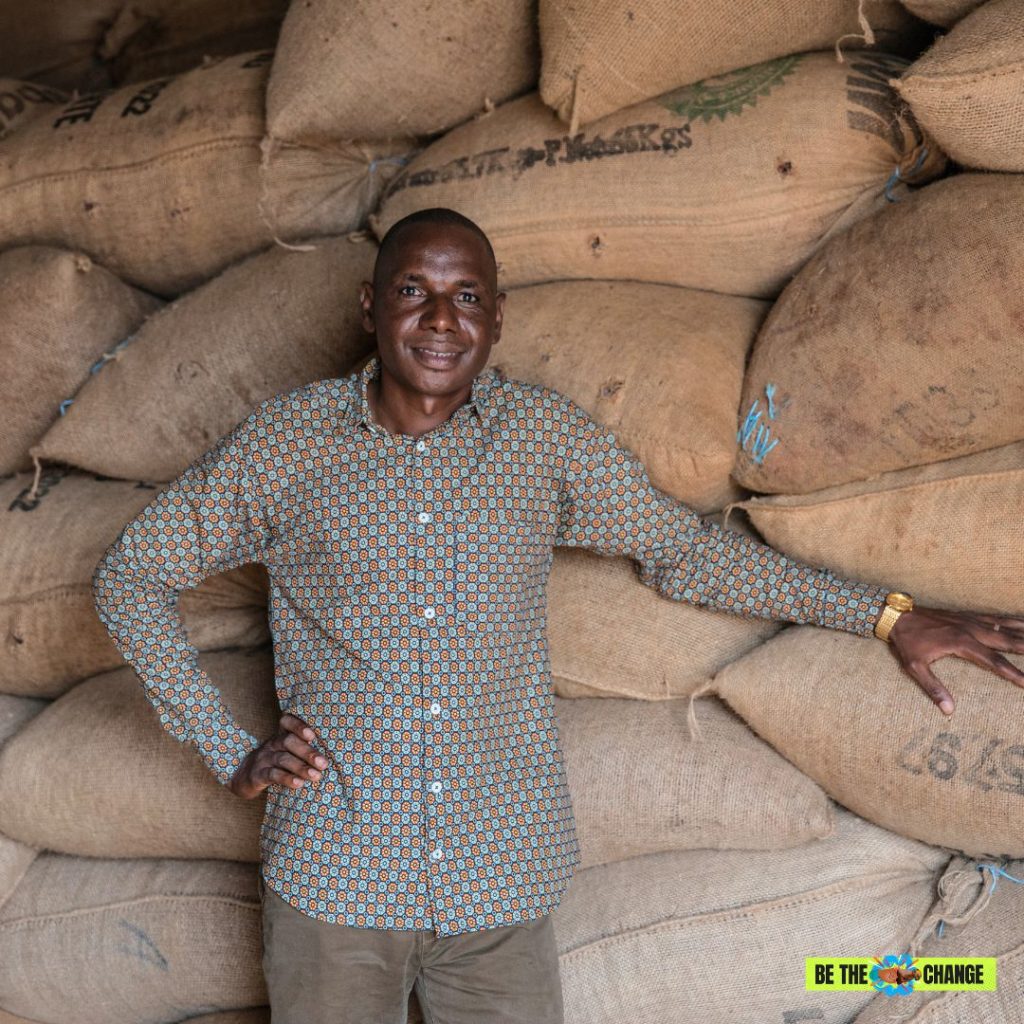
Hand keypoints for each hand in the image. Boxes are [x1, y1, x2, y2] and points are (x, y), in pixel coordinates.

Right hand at [227, 713, 328, 798]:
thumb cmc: (277, 762)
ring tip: (316, 776)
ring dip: (301, 767)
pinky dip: (287, 779)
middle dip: (307, 752)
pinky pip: (272, 775)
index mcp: (281, 735)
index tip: (312, 735)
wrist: (246, 777)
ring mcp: (264, 758)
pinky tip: (299, 784)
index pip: (287, 721)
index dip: (298, 726)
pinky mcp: (258, 774)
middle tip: (323, 763)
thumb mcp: (288, 751)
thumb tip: (333, 753)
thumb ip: (305, 748)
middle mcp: (272, 744)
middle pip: (288, 742)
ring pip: (283, 759)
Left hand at [887, 606, 1023, 715]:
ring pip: (1004, 625)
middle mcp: (970, 629)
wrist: (897, 614)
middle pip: (1006, 640)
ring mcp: (970, 620)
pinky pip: (994, 617)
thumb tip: (948, 710)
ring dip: (1023, 630)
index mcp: (961, 642)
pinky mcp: (966, 615)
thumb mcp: (914, 667)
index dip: (1013, 673)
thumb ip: (933, 688)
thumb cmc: (906, 642)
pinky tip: (1021, 621)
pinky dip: (1010, 619)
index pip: (993, 661)